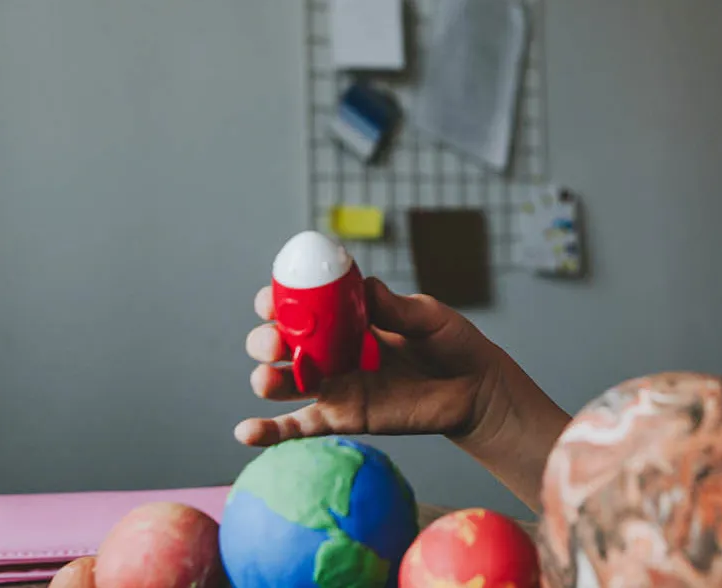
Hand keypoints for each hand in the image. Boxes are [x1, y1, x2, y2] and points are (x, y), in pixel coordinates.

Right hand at [234, 277, 513, 446]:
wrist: (475, 389)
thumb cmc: (452, 344)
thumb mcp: (427, 317)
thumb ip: (395, 307)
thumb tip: (365, 288)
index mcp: (345, 317)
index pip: (299, 304)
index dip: (277, 300)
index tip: (271, 299)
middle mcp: (330, 349)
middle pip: (280, 342)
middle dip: (266, 339)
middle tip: (277, 341)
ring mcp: (333, 384)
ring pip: (283, 382)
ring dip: (265, 378)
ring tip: (268, 378)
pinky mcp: (342, 417)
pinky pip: (300, 426)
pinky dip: (270, 432)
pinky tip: (246, 432)